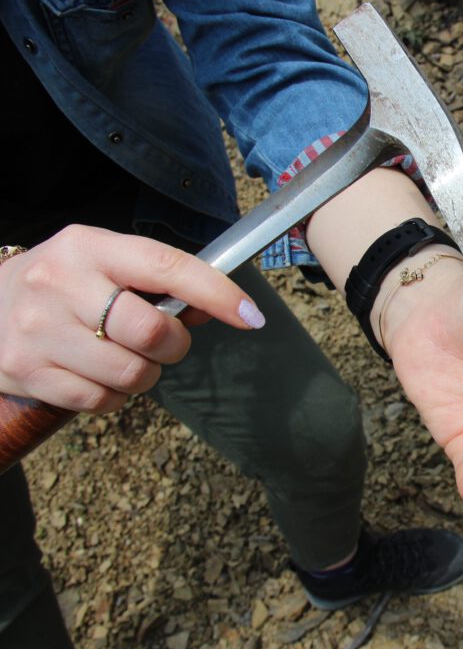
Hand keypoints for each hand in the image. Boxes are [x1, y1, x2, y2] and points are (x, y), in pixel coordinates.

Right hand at [0, 225, 263, 412]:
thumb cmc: (61, 286)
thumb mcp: (101, 264)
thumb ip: (157, 282)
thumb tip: (222, 309)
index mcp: (89, 247)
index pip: (167, 266)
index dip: (217, 294)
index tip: (251, 315)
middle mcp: (60, 283)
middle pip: (153, 332)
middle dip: (173, 346)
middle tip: (162, 343)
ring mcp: (39, 330)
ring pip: (131, 374)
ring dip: (143, 375)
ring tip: (121, 357)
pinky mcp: (25, 371)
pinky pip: (101, 401)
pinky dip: (112, 396)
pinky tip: (94, 374)